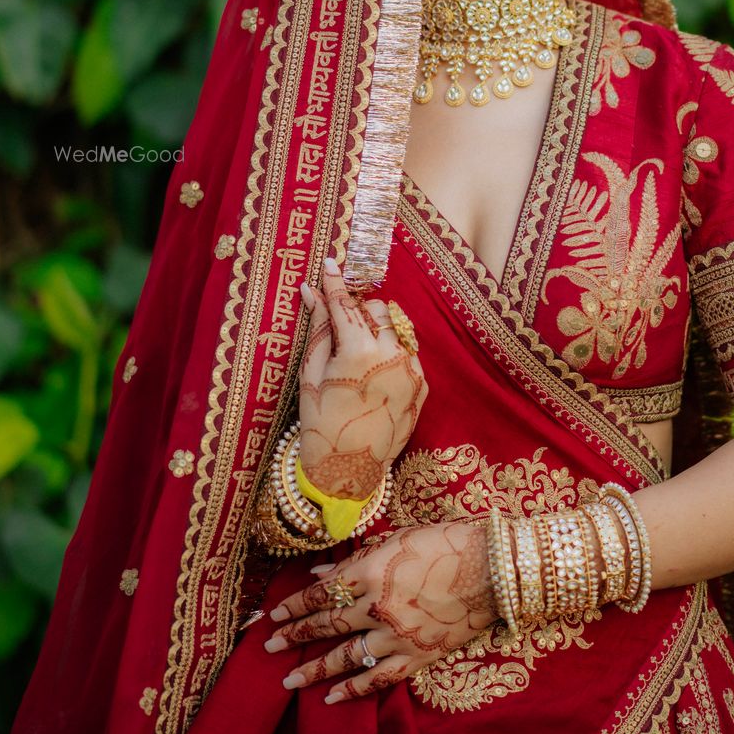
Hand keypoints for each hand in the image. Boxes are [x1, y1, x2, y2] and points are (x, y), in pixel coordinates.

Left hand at [262, 519, 497, 699]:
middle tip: (269, 649)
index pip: (321, 593)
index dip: (294, 606)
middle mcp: (377, 606)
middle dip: (294, 637)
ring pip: (345, 657)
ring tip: (289, 682)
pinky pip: (378, 679)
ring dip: (314, 670)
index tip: (272, 616)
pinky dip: (354, 690)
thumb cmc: (446, 544)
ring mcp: (396, 635)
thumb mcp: (397, 540)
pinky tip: (332, 697)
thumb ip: (356, 559)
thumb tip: (321, 572)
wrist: (494, 570)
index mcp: (370, 571)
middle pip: (326, 625)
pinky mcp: (417, 656)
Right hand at [297, 258, 427, 499]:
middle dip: (359, 310)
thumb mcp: (311, 374)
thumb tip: (312, 292)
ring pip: (397, 327)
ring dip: (378, 329)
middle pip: (377, 309)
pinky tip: (373, 374)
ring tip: (359, 352)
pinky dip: (391, 352)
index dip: (334, 282)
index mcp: (359, 350)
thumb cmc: (321, 422)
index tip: (329, 262)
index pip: (346, 304)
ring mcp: (411, 369)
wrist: (349, 470)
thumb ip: (318, 329)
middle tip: (341, 326)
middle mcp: (392, 354)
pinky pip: (407, 352)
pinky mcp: (422, 385)